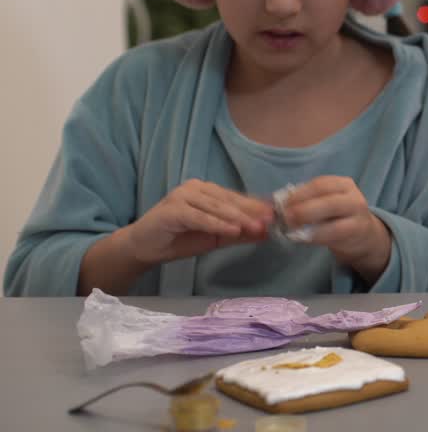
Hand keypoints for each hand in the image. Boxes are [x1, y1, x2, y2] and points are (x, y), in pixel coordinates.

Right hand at [122, 179, 273, 265]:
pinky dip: (217, 224)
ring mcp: (183, 196)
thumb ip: (238, 234)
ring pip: (216, 207)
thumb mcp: (214, 238)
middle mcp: (195, 188)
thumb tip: (265, 233)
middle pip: (229, 201)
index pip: (235, 198)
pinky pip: (200, 217)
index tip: (275, 216)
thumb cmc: (178, 240)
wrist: (144, 248)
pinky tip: (233, 231)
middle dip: (251, 212)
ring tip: (256, 227)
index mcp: (206, 191)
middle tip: (270, 221)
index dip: (256, 207)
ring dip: (238, 218)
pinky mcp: (173, 209)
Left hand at [283, 176, 390, 281]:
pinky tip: (303, 237)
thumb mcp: (326, 203)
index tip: (281, 203)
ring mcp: (357, 213)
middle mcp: (353, 196)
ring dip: (307, 221)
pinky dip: (315, 234)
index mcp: (343, 184)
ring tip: (291, 228)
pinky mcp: (355, 231)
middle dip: (302, 208)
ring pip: (331, 213)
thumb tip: (277, 204)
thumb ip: (307, 201)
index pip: (320, 184)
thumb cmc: (337, 217)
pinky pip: (333, 232)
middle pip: (326, 199)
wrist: (362, 235)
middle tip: (284, 217)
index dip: (299, 193)